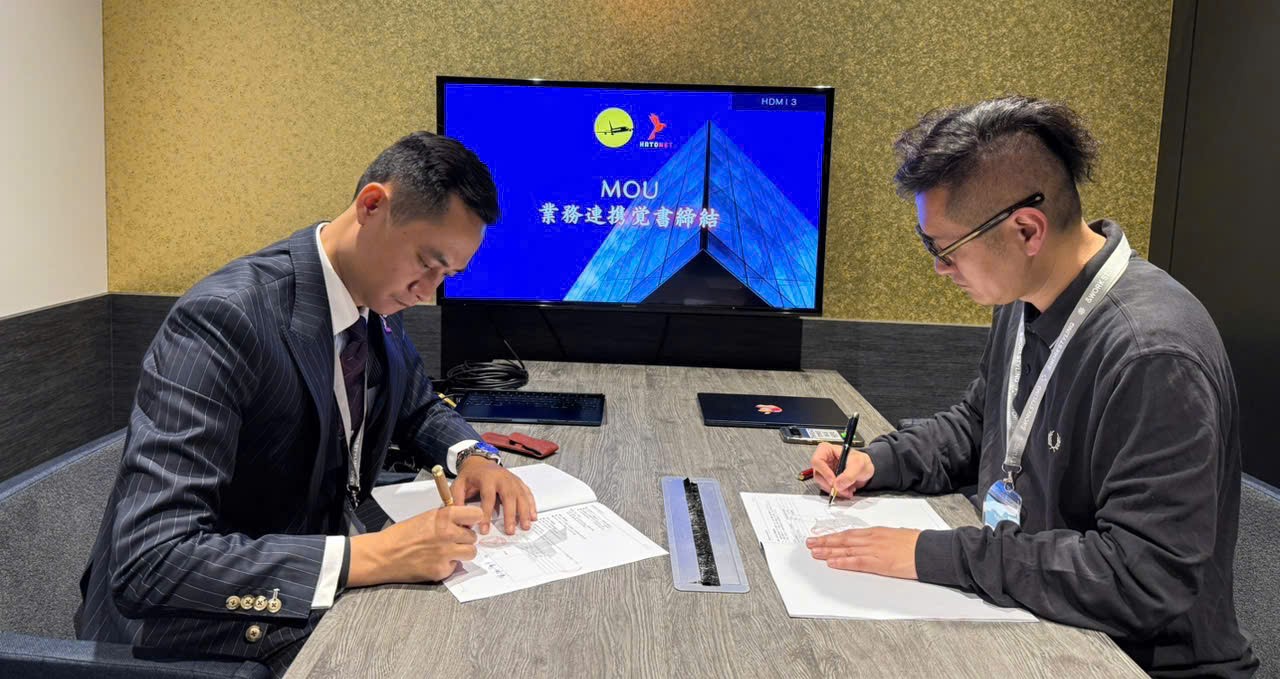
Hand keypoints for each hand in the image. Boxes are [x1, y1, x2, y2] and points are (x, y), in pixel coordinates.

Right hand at [348, 505, 482, 585]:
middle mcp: (448, 534)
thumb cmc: (401, 535)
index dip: (473, 519)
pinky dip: (448, 565)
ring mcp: (446, 553)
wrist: (384, 555)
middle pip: (474, 536)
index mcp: (444, 517)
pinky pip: (455, 567)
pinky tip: (435, 561)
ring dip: (462, 552)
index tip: (471, 522)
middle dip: (465, 538)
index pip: (476, 514)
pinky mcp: (441, 570)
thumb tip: (463, 521)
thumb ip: (447, 518)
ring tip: (448, 551)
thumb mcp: (426, 517)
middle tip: (453, 539)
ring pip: (471, 553)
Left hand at [451, 456, 536, 534]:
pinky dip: (532, 505)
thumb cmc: (470, 475)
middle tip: (510, 531)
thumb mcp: (458, 485)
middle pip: (509, 497)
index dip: (486, 515)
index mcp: (487, 478)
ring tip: (525, 526)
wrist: (480, 462)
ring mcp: (512, 479)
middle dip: (511, 515)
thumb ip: (457, 501)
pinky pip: (527, 493)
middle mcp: (502, 477)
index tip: (484, 530)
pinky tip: (533, 516)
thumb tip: (461, 520)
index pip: (488, 498)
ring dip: (525, 512)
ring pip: (521, 496)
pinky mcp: (518, 482)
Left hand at [805, 527, 920, 579]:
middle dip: (825, 542)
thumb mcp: (896, 536)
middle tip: (810, 543)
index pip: (849, 534)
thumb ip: (882, 539)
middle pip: (843, 540)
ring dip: (828, 551)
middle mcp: (872, 539)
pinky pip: (856, 562)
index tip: (821, 537)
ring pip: (845, 550)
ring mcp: (874, 550)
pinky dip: (842, 562)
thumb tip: (874, 543)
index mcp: (876, 532)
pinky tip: (831, 562)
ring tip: (814, 552)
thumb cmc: (917, 543)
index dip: (833, 536)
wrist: (929, 549)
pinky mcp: (879, 563)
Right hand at [810, 442, 874, 498]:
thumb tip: (838, 484)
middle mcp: (823, 460)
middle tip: (842, 489)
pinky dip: (837, 492)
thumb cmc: (860, 461)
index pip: (817, 461)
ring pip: (822, 484)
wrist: (865, 470)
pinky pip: (827, 489)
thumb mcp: (858, 464)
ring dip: (835, 490)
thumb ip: (849, 475)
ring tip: (847, 490)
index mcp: (826, 450)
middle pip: (818, 474)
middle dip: (831, 484)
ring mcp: (824, 471)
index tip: (833, 481)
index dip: (824, 472)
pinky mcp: (827, 480)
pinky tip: (846, 490)